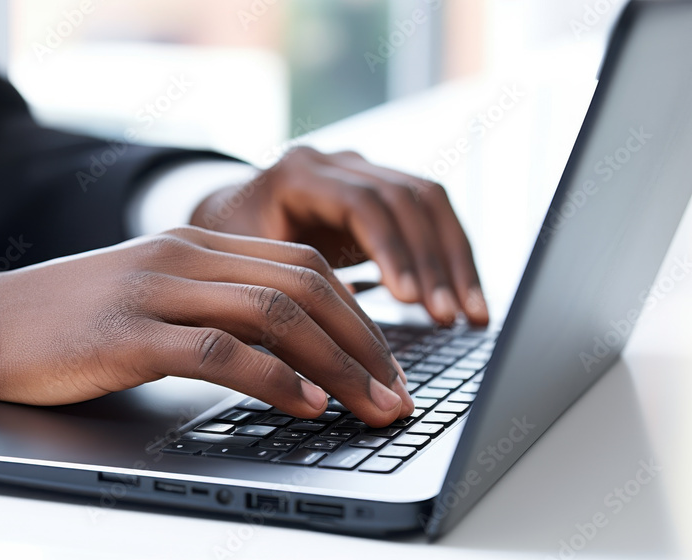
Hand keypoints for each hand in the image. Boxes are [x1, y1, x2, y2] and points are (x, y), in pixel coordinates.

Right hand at [0, 227, 413, 426]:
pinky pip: (218, 350)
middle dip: (364, 342)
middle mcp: (184, 256)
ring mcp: (156, 289)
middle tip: (397, 392)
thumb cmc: (76, 320)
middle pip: (303, 284)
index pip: (302, 264)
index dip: (359, 314)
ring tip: (370, 405)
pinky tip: (304, 403)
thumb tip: (293, 351)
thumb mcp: (155, 297)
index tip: (388, 362)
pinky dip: (273, 378)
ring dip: (335, 363)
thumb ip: (216, 307)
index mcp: (196, 243)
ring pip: (272, 313)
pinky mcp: (129, 333)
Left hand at [191, 147, 488, 324]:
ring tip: (471, 317)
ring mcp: (364, 171)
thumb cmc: (226, 250)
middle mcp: (337, 162)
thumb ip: (280, 290)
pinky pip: (432, 216)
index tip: (408, 300)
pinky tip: (467, 302)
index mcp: (297, 173)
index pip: (360, 203)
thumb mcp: (241, 267)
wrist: (226, 216)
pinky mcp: (383, 192)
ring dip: (455, 262)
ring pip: (429, 203)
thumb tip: (328, 333)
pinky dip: (453, 259)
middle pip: (405, 200)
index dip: (389, 251)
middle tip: (447, 317)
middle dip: (432, 263)